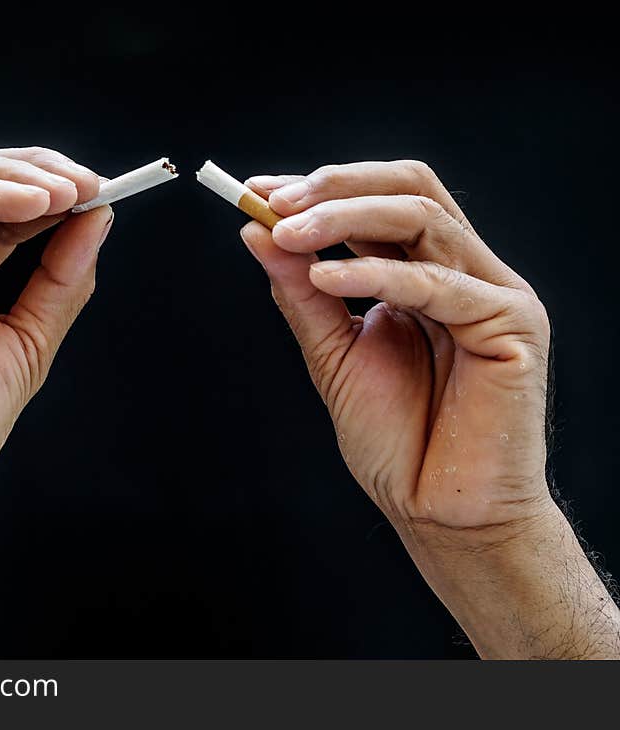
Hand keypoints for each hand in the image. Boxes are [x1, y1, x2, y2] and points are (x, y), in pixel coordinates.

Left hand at [241, 161, 619, 656]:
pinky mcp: (514, 325)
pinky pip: (438, 283)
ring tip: (285, 232)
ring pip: (423, 218)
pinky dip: (376, 274)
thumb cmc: (396, 438)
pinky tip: (325, 276)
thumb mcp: (333, 353)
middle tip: (274, 200)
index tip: (259, 192)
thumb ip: (302, 292)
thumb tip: (258, 233)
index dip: (321, 188)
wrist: (436, 507)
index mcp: (424, 274)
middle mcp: (462, 273)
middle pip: (409, 189)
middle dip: (335, 186)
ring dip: (345, 217)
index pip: (379, 202)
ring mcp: (493, 294)